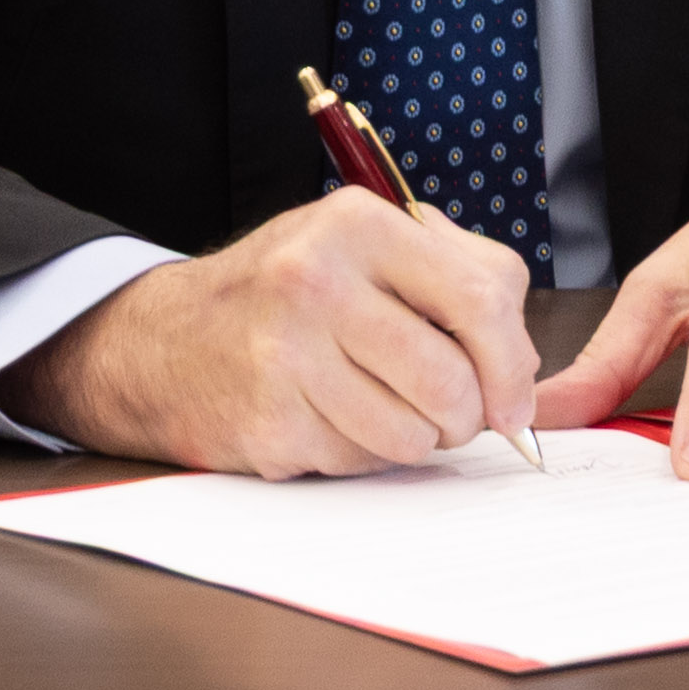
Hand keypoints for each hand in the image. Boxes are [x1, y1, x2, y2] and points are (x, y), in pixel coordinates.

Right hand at [0, 192, 542, 475]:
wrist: (166, 340)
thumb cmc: (291, 292)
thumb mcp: (371, 246)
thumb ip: (463, 278)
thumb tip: (522, 366)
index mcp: (359, 226)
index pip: (480, 301)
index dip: (513, 364)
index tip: (514, 400)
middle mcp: (317, 284)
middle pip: (450, 380)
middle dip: (468, 415)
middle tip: (455, 414)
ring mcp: (285, 357)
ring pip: (411, 435)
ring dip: (418, 439)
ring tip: (389, 409)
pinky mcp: (267, 424)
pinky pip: (361, 463)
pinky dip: (366, 454)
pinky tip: (336, 420)